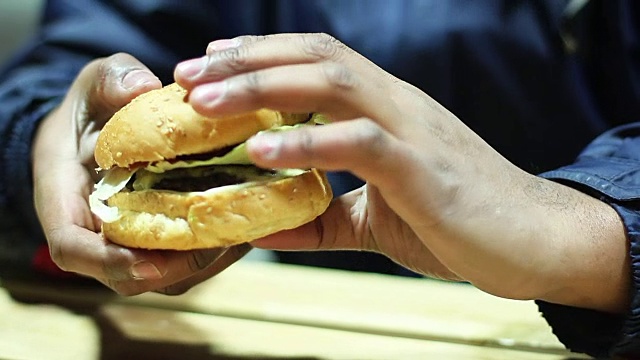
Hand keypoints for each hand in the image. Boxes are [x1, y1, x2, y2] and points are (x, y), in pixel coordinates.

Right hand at [32, 53, 250, 294]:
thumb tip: (142, 87)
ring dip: (205, 260)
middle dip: (174, 267)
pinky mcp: (165, 245)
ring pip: (168, 277)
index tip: (148, 262)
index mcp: (65, 201)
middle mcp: (98, 235)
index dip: (109, 262)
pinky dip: (220, 249)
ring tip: (240, 231)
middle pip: (130, 275)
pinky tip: (248, 223)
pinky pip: (191, 263)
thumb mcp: (98, 84)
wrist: (103, 132)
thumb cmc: (95, 110)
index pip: (73, 249)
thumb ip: (112, 80)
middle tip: (218, 243)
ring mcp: (133, 246)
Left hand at [174, 33, 628, 312]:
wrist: (535, 240)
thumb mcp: (375, 220)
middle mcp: (397, 104)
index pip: (318, 61)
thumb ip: (322, 217)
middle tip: (188, 74)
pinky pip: (359, 142)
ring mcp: (412, 130)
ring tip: (206, 100)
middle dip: (245, 61)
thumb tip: (264, 225)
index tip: (210, 64)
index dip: (261, 56)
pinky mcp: (423, 168)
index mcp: (387, 109)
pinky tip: (262, 152)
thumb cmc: (457, 222)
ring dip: (262, 87)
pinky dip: (307, 144)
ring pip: (331, 84)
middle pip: (314, 57)